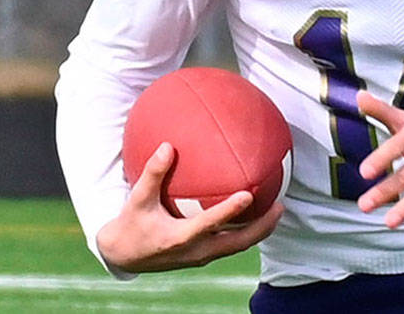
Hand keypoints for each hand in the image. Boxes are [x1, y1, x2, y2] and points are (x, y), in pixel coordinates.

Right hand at [96, 142, 282, 272]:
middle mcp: (195, 251)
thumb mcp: (137, 199)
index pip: (210, 224)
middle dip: (261, 228)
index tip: (248, 194)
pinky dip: (245, 231)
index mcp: (180, 238)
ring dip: (258, 231)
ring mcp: (200, 257)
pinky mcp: (201, 257)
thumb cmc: (131, 224)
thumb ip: (153, 173)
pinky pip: (230, 245)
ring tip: (277, 210)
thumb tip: (168, 146)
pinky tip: (254, 214)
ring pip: (238, 247)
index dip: (230, 211)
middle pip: (237, 243)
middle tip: (280, 206)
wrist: (123, 255)